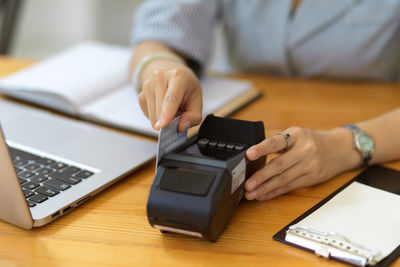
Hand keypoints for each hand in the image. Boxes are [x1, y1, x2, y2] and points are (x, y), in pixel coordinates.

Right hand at [138, 60, 201, 131]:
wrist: (174, 78)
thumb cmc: (187, 90)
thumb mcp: (197, 101)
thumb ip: (193, 116)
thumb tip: (181, 127)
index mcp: (178, 77)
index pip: (171, 99)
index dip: (166, 114)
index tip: (161, 127)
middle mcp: (160, 77)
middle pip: (160, 109)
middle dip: (169, 121)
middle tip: (179, 114)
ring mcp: (148, 85)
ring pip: (152, 115)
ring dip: (162, 119)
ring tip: (171, 109)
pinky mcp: (141, 95)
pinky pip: (147, 115)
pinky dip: (156, 117)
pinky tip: (162, 109)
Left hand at [244, 127, 358, 200]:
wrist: (339, 149)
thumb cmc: (311, 140)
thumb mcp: (296, 134)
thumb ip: (278, 142)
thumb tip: (253, 157)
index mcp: (297, 135)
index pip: (277, 142)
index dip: (262, 148)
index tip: (249, 154)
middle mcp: (305, 150)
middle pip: (280, 165)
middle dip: (261, 176)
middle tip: (247, 184)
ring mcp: (309, 166)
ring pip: (284, 179)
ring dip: (265, 188)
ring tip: (251, 194)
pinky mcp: (311, 178)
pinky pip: (290, 187)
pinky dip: (275, 192)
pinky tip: (263, 196)